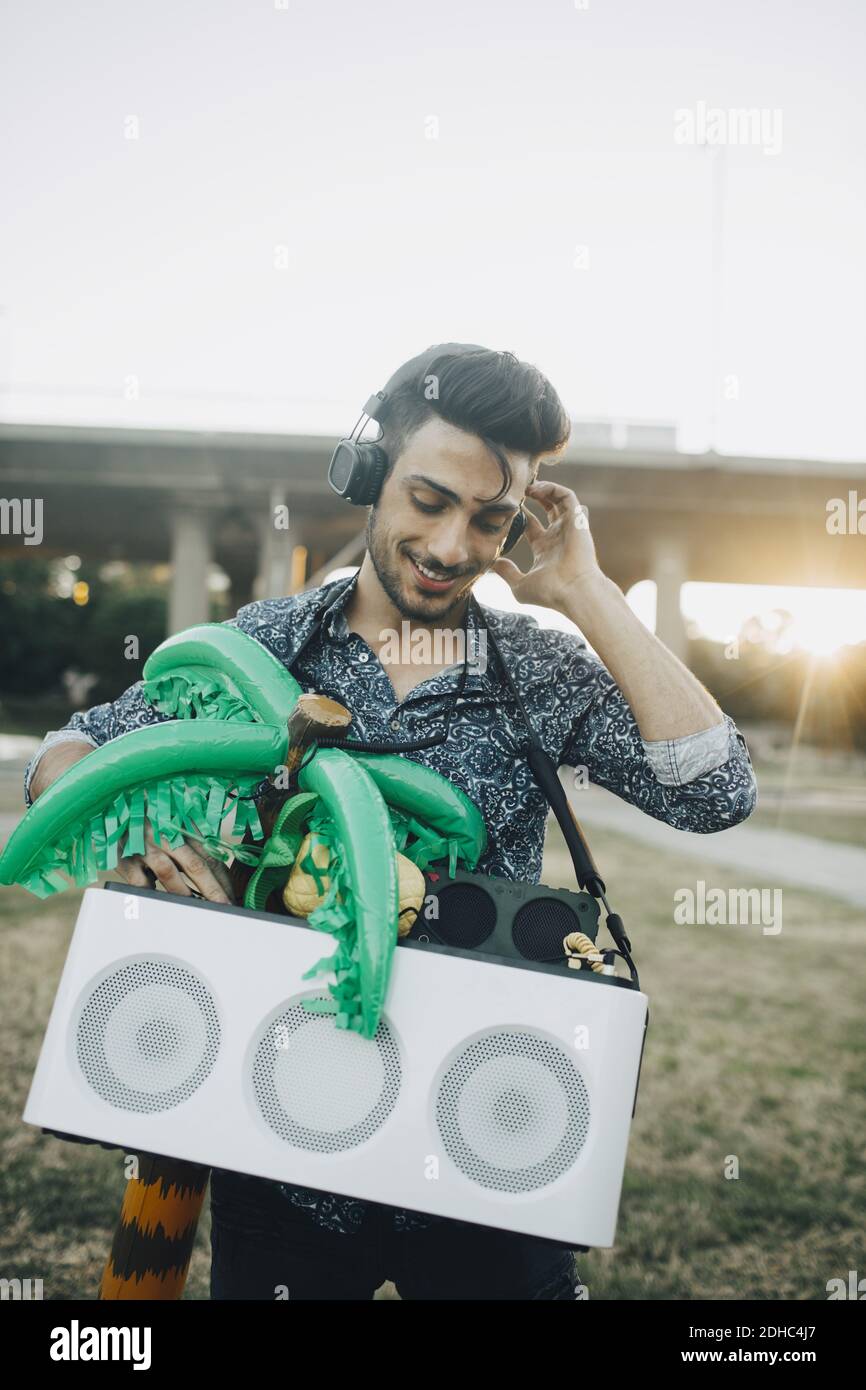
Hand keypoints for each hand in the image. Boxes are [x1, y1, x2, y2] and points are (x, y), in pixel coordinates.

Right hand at [115, 819, 234, 903]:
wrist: (114, 806)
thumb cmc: (149, 819)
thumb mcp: (173, 826)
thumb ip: (192, 846)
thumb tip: (216, 877)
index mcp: (182, 828)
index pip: (209, 856)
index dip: (223, 879)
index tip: (232, 897)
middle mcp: (165, 835)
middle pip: (195, 865)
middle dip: (213, 890)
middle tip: (224, 907)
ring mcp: (145, 846)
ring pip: (169, 873)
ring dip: (185, 894)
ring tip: (198, 910)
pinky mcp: (124, 858)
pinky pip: (139, 881)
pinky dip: (150, 893)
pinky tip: (159, 902)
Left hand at [490, 480, 603, 609]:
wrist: (574, 592)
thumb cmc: (550, 593)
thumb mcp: (520, 585)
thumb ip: (506, 572)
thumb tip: (493, 563)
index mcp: (545, 549)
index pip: (532, 525)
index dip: (521, 514)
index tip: (507, 506)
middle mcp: (558, 536)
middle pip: (548, 508)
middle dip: (535, 496)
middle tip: (518, 488)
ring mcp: (569, 527)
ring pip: (559, 499)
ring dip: (544, 489)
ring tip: (526, 486)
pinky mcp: (577, 520)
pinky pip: (567, 496)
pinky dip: (553, 488)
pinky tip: (536, 489)